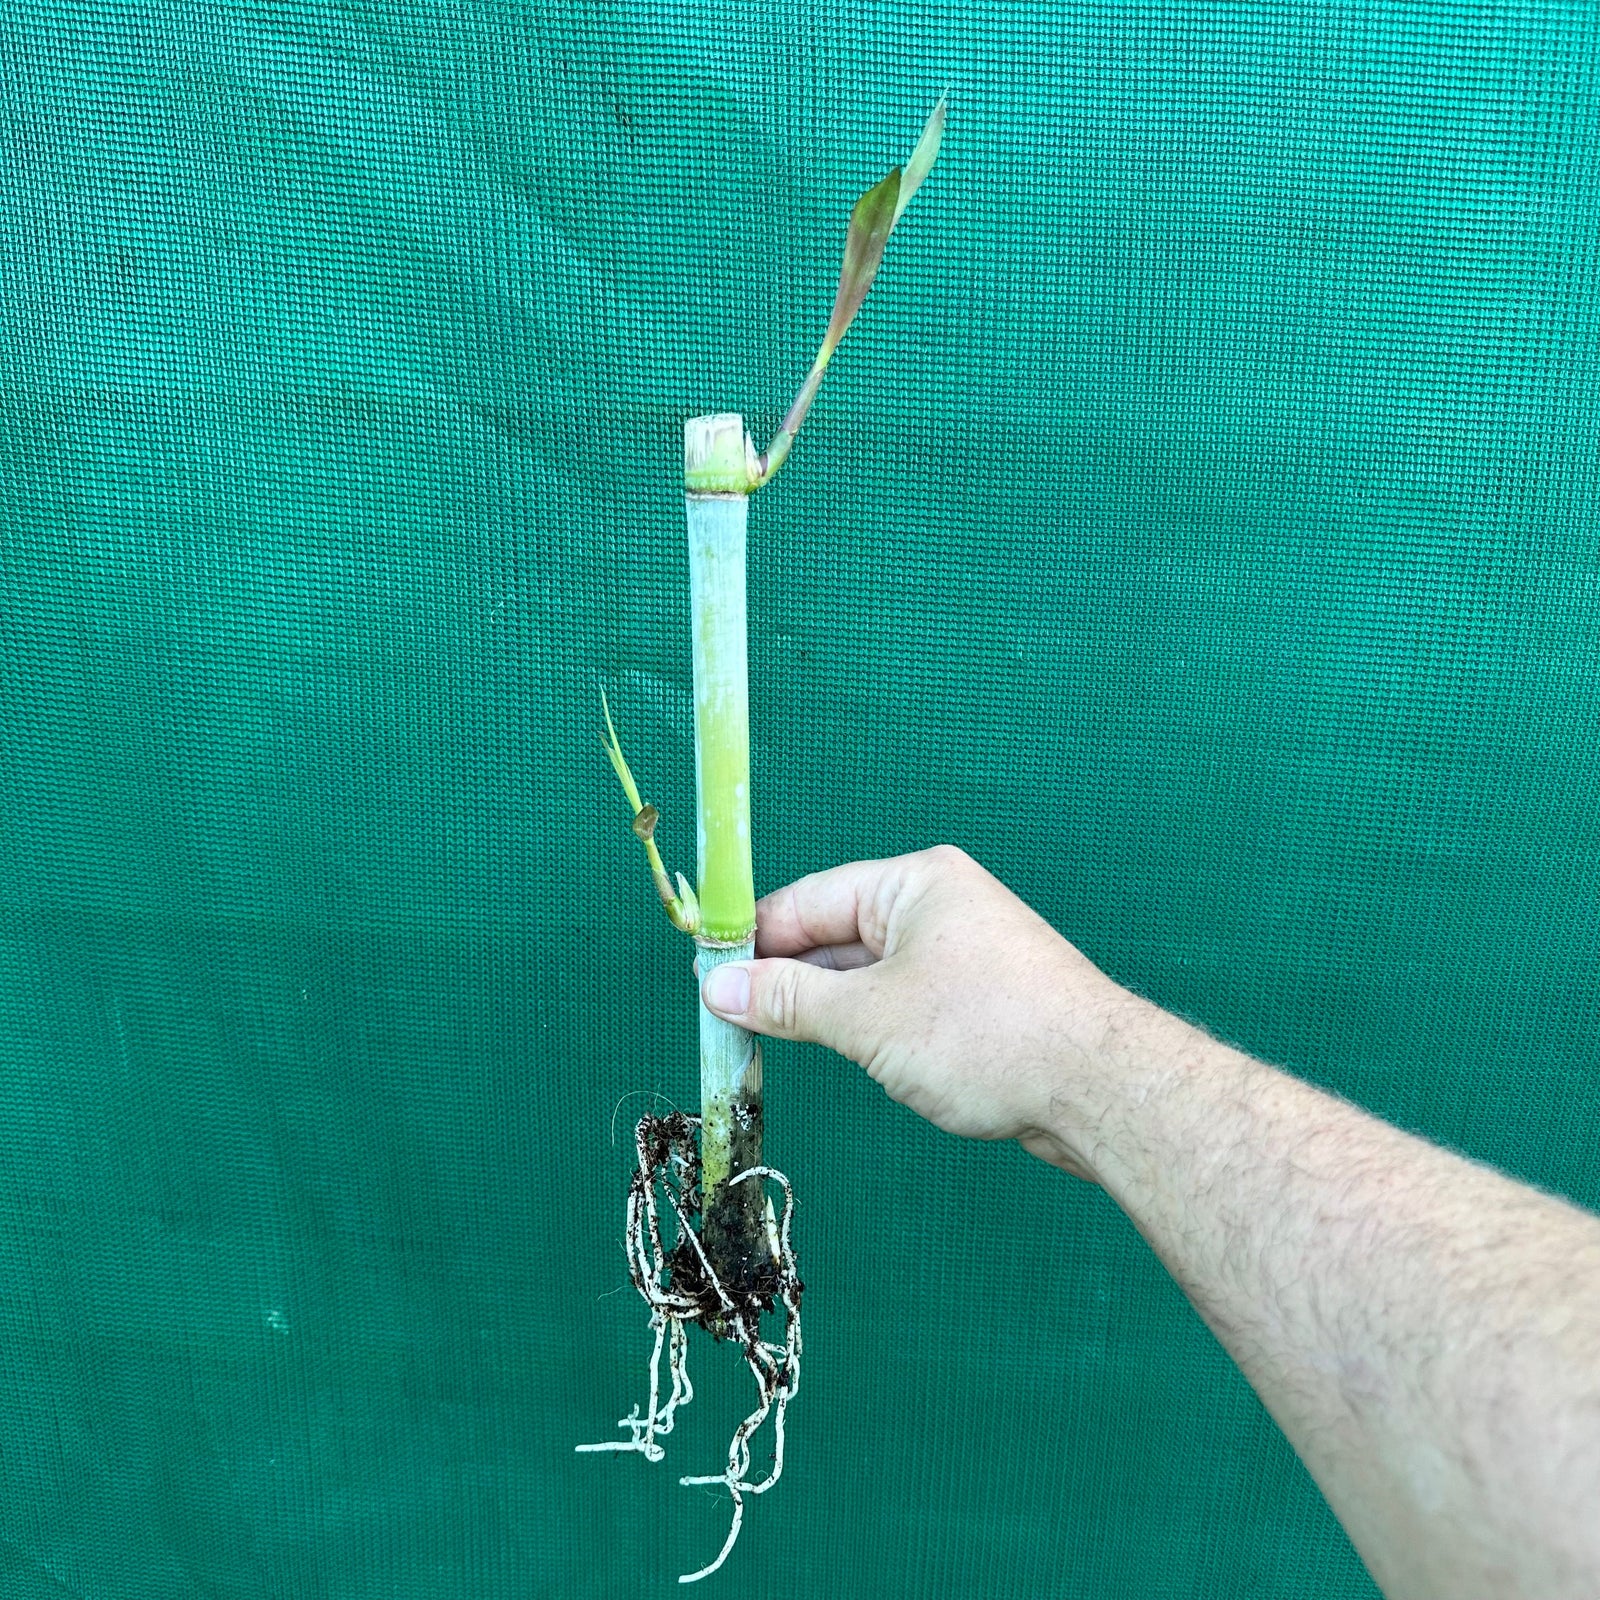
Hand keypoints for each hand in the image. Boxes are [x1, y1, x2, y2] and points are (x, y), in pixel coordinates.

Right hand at [698, 845, 1138, 1175]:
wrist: (1099, 1088)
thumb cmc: (986, 1035)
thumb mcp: (868, 1018)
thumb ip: (788, 1001)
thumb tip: (719, 987)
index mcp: (914, 882)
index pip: (809, 899)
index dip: (754, 940)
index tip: (707, 978)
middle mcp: (938, 906)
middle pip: (836, 935)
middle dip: (785, 979)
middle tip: (726, 1022)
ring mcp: (961, 953)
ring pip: (866, 974)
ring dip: (824, 1009)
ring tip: (768, 1044)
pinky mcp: (977, 999)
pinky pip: (900, 1002)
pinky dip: (866, 1027)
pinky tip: (844, 1057)